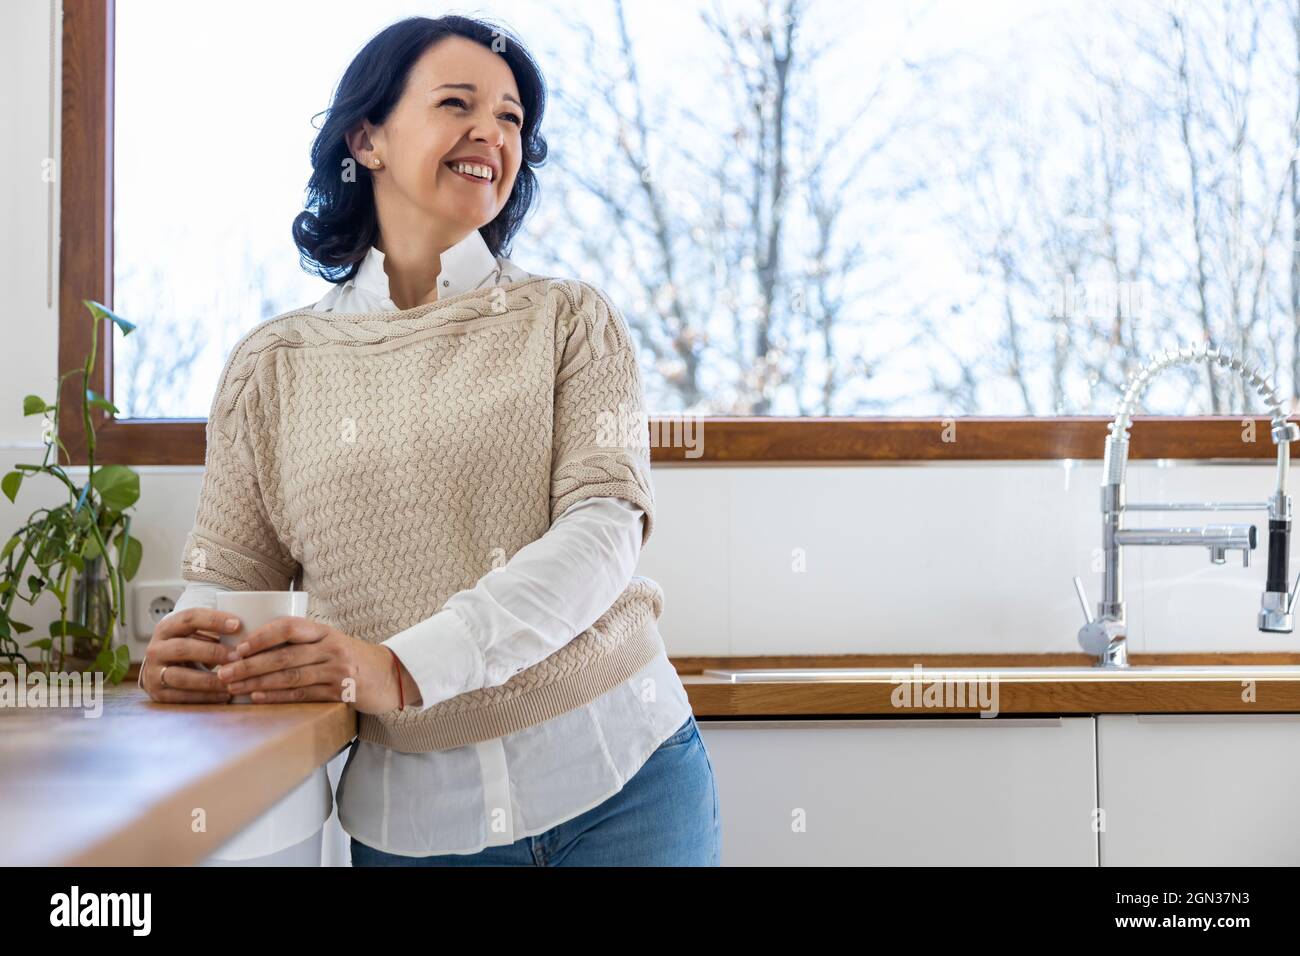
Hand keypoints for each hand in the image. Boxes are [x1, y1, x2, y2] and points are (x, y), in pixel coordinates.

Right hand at [139, 608, 238, 703]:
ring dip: (211, 680)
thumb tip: (247, 632)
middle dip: (213, 652)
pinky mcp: (158, 694)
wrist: (158, 669)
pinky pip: (183, 697)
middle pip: (183, 648)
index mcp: (166, 627)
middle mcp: (155, 649)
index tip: (237, 625)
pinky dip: (206, 697)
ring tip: (234, 680)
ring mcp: (153, 673)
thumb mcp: (194, 633)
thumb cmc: (187, 647)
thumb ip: (214, 631)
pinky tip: (225, 695)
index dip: (213, 620)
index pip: (188, 618)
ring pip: (182, 677)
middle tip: (238, 656)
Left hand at [214, 615, 419, 713]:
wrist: (391, 676)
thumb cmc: (353, 659)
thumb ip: (303, 643)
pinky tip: (258, 698)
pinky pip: (303, 694)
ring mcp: (336, 670)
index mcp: (325, 631)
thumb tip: (257, 648)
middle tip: (224, 672)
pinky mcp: (340, 692)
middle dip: (249, 664)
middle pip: (283, 655)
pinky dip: (277, 696)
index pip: (288, 627)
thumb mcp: (331, 643)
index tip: (239, 647)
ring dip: (257, 682)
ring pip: (289, 676)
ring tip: (234, 687)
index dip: (261, 637)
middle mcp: (330, 648)